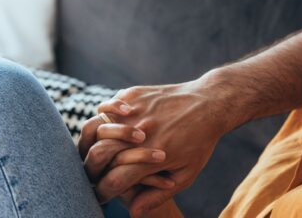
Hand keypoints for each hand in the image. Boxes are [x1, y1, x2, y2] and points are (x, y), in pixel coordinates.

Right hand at [78, 71, 246, 216]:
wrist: (210, 103)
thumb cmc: (200, 141)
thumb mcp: (187, 173)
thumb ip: (158, 195)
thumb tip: (133, 214)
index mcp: (154, 156)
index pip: (112, 181)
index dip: (103, 192)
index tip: (103, 194)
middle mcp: (142, 134)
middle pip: (98, 154)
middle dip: (91, 169)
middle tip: (94, 172)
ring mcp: (136, 111)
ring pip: (95, 127)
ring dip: (92, 141)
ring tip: (98, 148)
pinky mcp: (134, 94)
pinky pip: (106, 106)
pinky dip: (103, 116)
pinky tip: (109, 121)